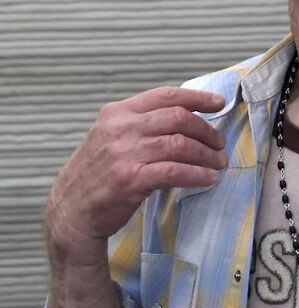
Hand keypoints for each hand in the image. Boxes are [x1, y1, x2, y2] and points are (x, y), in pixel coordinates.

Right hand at [45, 86, 226, 250]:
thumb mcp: (111, 136)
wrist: (69, 211)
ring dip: (206, 154)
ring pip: (180, 144)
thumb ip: (141, 123)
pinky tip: (208, 178)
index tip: (218, 103)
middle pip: (178, 117)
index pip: (165, 95)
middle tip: (219, 142)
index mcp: (118, 112)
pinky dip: (197, 174)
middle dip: (205, 129)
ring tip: (218, 162)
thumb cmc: (98, 172)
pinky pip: (175, 171)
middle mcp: (121, 128)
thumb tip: (188, 116)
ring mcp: (124, 153)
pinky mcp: (130, 179)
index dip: (197, 98)